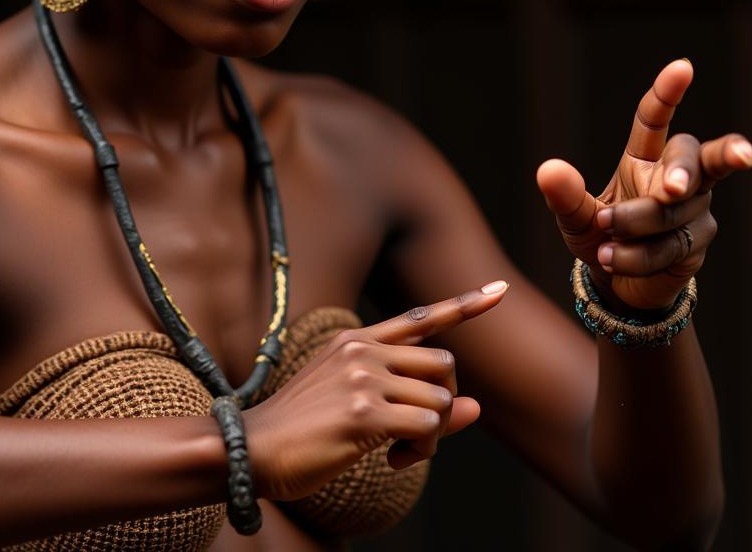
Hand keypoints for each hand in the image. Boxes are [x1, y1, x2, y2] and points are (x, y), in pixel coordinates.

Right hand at [242, 281, 508, 502]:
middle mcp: (362, 350)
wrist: (252, 449)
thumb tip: (475, 408)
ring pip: (440, 399)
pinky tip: (391, 461)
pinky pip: (427, 426)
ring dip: (433, 436)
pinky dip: (421, 450)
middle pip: (445, 364)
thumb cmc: (304, 431)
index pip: (421, 318)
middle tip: (419, 434)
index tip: (500, 291)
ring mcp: (362, 378)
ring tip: (401, 451)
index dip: (465, 305)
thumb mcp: (359, 407)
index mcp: (356, 340)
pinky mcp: (363, 412)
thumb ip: (414, 400)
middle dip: (445, 403)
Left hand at [536, 59, 751, 309]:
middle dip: (682, 172)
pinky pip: (670, 246)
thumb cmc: (598, 236)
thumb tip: (548, 169)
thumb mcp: (574, 217)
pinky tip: (614, 260)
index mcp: (642, 158)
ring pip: (670, 212)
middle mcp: (675, 176)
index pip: (654, 121)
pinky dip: (635, 256)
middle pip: (693, 159)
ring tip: (605, 243)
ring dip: (633, 230)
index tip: (682, 67)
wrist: (619, 282)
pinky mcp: (699, 239)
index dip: (667, 94)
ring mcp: (694, 207)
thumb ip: (565, 196)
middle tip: (670, 189)